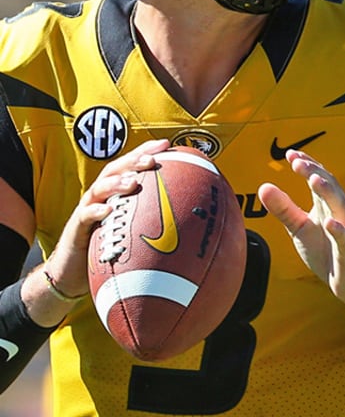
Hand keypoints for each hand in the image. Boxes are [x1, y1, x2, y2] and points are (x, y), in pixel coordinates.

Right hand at [31, 139, 166, 324]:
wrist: (73, 274)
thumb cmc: (111, 250)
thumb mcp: (136, 234)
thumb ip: (158, 224)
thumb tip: (198, 224)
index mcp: (116, 194)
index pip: (131, 166)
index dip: (146, 151)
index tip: (168, 144)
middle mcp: (101, 198)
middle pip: (115, 171)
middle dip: (133, 161)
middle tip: (152, 159)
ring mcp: (86, 211)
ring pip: (99, 189)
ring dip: (116, 183)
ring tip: (133, 182)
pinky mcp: (75, 230)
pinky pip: (84, 218)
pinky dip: (95, 212)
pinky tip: (107, 211)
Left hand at [258, 150, 344, 307]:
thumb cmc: (326, 250)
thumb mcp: (300, 228)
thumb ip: (284, 208)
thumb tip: (263, 186)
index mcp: (328, 204)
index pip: (319, 178)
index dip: (307, 165)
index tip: (290, 154)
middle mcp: (341, 212)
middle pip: (330, 187)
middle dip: (315, 173)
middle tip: (298, 162)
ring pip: (340, 207)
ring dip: (329, 193)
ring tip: (315, 180)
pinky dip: (339, 230)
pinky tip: (330, 223)